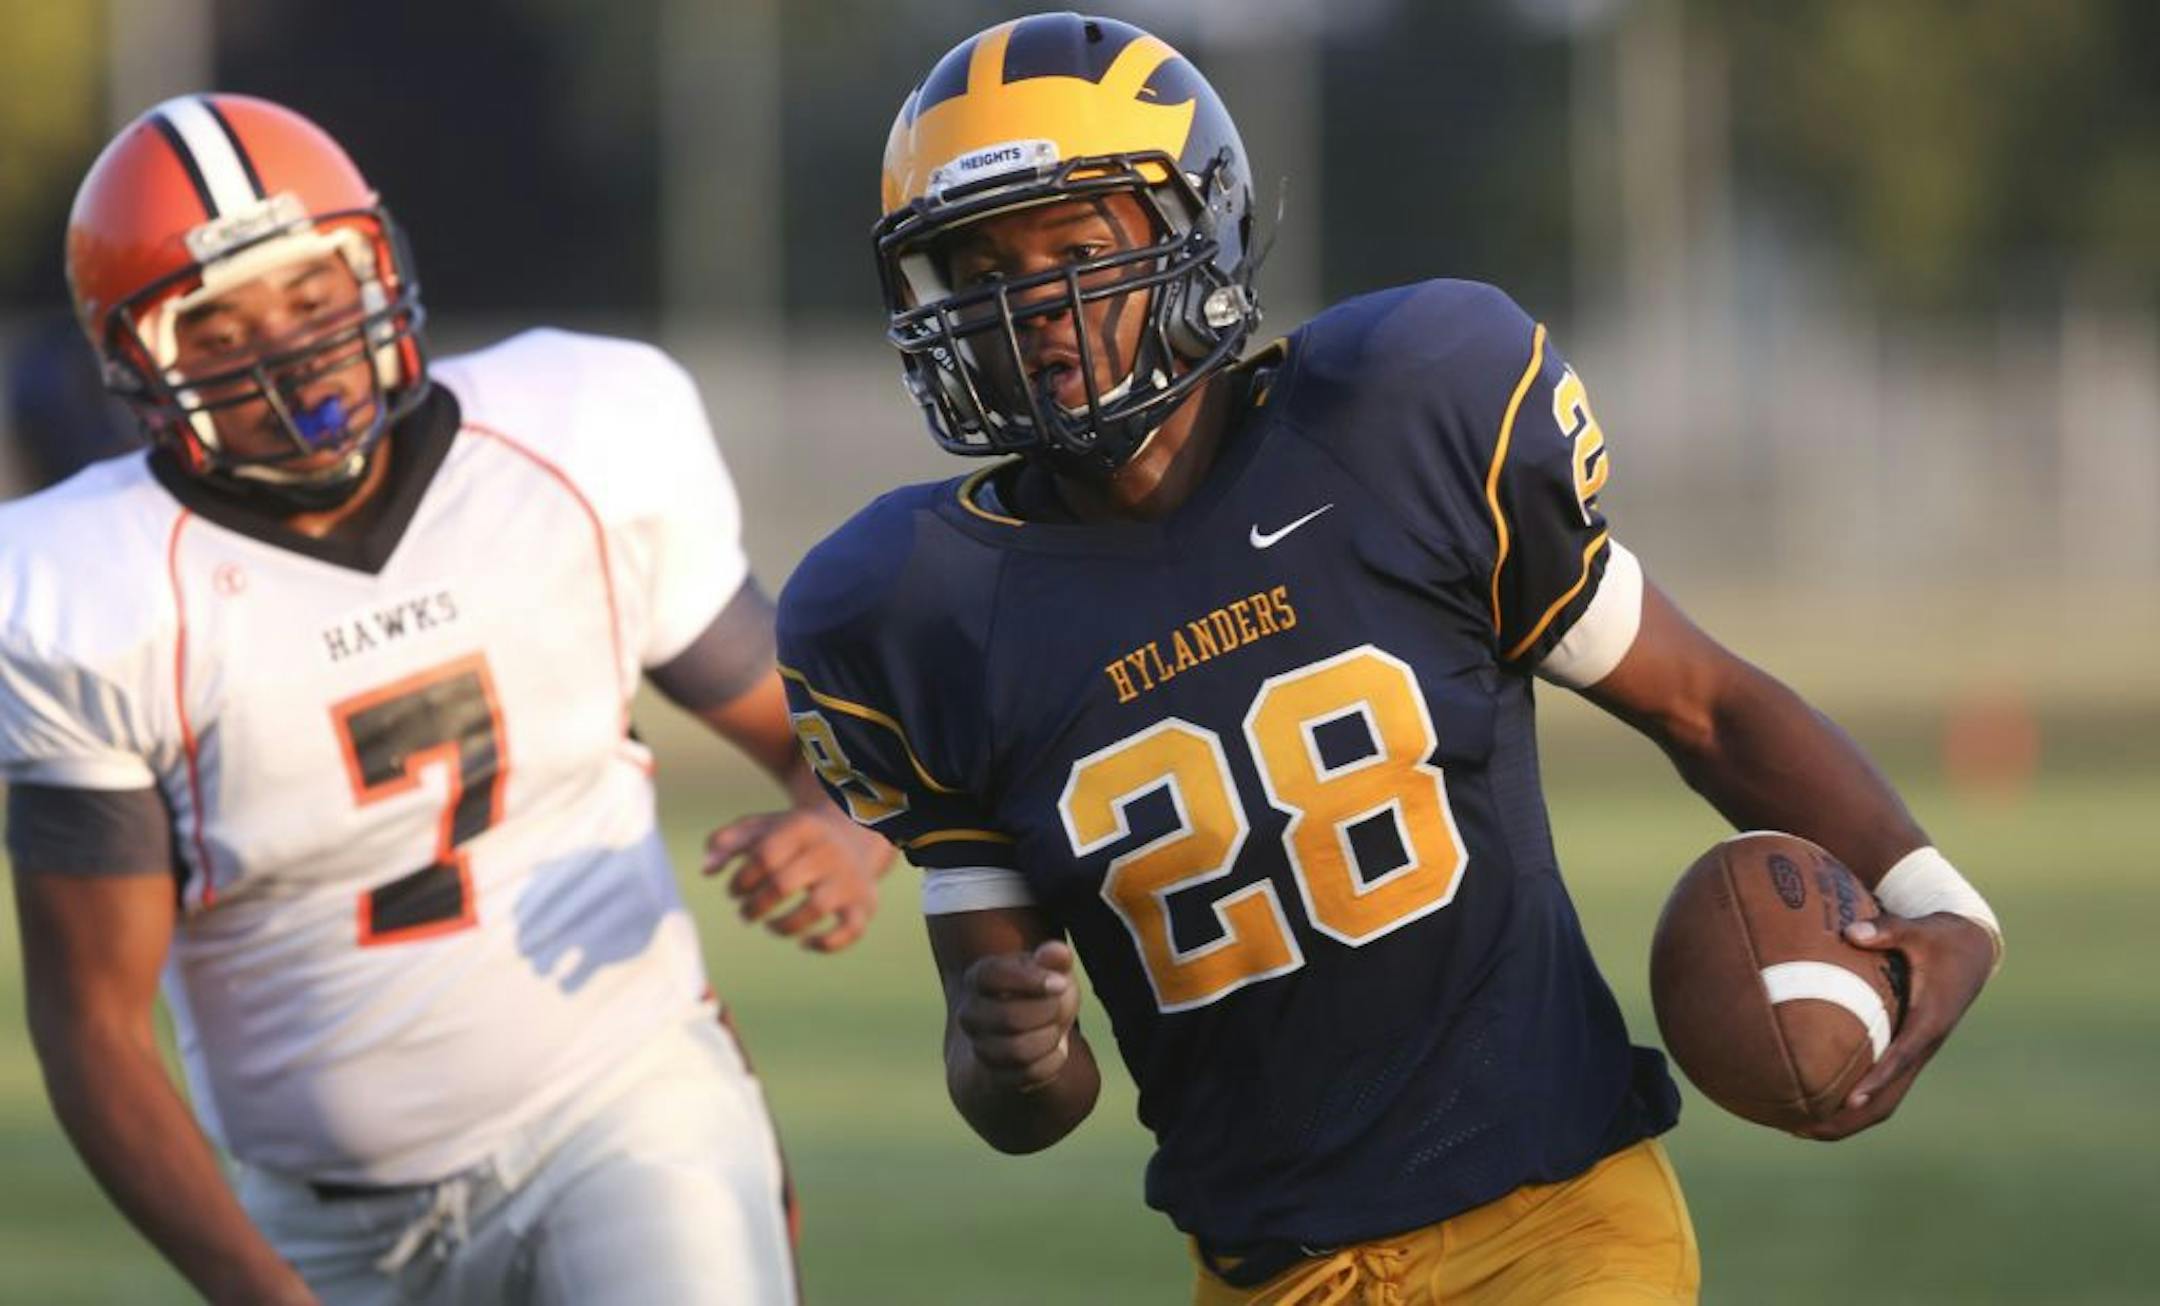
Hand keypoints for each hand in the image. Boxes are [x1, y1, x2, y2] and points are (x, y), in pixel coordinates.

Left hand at [703, 805, 889, 952]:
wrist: (855, 834)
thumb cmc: (795, 836)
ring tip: (770, 926)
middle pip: (784, 884)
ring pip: (815, 908)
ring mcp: (848, 879)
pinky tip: (805, 942)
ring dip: (783, 926)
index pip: (764, 855)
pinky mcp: (863, 904)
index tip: (733, 892)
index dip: (741, 879)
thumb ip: (729, 842)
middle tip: (745, 914)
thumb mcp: (764, 827)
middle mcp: (828, 851)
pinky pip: (849, 930)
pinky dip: (825, 943)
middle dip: (755, 906)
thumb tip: (706, 869)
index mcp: (802, 827)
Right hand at [954, 941, 1080, 1093]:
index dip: (1030, 980)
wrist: (1031, 1031)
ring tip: (1056, 1030)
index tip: (1060, 982)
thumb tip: (1056, 952)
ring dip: (1049, 1038)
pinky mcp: (996, 1077)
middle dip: (1047, 1013)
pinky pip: (1028, 1075)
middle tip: (1059, 1006)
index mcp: (979, 977)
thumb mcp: (1051, 969)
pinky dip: (1052, 1062)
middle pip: (1008, 1018)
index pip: (993, 976)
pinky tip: (1056, 1050)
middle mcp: (971, 1014)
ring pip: (1017, 1051)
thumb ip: (1056, 958)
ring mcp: (980, 1047)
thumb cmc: (1042, 992)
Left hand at [1792, 911, 1994, 1140]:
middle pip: (1889, 1097)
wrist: (1972, 950)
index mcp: (1929, 1020)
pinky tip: (1817, 1104)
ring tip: (1798, 1129)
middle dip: (1850, 1118)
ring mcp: (1917, 1053)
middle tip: (1802, 1129)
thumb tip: (1851, 931)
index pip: (1900, 1057)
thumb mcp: (1919, 930)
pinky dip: (1854, 1101)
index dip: (1877, 1080)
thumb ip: (1887, 930)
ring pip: (1886, 1101)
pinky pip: (1882, 1086)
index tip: (1851, 1099)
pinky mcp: (1909, 1051)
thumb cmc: (1941, 939)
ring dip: (1848, 1120)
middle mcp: (1923, 1045)